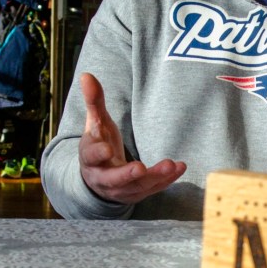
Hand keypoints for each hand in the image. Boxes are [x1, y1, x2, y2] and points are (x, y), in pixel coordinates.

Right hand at [78, 72, 186, 204]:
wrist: (99, 178)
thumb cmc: (99, 145)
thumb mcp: (95, 124)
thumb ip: (94, 102)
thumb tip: (86, 75)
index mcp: (90, 159)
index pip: (91, 157)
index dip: (98, 153)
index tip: (108, 149)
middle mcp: (104, 178)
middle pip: (115, 179)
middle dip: (127, 174)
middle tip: (140, 168)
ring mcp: (122, 189)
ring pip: (138, 186)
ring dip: (155, 177)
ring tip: (171, 165)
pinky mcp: (138, 193)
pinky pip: (153, 188)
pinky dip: (167, 180)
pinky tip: (180, 167)